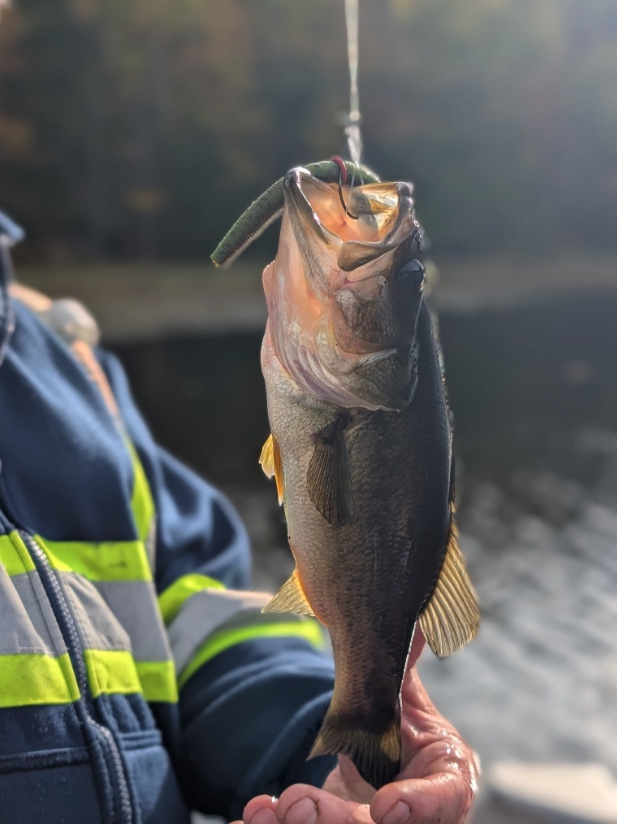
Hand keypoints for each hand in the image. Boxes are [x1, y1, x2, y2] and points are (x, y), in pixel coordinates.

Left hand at [232, 631, 478, 823]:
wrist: (393, 772)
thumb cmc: (408, 739)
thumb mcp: (410, 705)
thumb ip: (401, 673)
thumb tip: (411, 628)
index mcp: (444, 778)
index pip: (444, 799)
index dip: (419, 807)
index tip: (385, 806)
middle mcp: (413, 816)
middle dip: (336, 820)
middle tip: (298, 804)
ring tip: (266, 811)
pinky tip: (252, 817)